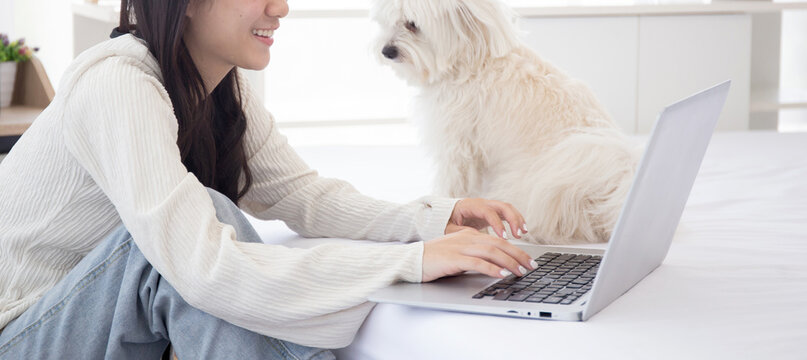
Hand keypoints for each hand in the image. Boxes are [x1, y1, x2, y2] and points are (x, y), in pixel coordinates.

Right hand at [422, 229, 536, 281]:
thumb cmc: (434, 259)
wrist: (413, 259)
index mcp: (469, 235)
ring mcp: (461, 247)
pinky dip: (492, 268)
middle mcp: (467, 238)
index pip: (498, 241)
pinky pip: (477, 262)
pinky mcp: (454, 258)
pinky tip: (501, 274)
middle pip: (499, 245)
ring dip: (509, 262)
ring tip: (521, 271)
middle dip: (518, 255)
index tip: (528, 260)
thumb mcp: (458, 253)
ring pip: (492, 252)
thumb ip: (474, 254)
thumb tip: (493, 264)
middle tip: (532, 266)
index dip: (516, 250)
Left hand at [446, 198, 526, 238]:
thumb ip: (459, 234)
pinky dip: (516, 221)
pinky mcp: (494, 211)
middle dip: (513, 220)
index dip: (497, 224)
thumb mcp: (450, 229)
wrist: (449, 213)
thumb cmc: (448, 222)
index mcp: (471, 206)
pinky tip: (522, 231)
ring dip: (517, 219)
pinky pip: (508, 213)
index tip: (504, 237)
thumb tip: (471, 241)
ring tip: (523, 233)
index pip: (488, 212)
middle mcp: (482, 203)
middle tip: (518, 234)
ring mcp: (489, 206)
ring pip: (508, 208)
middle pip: (502, 206)